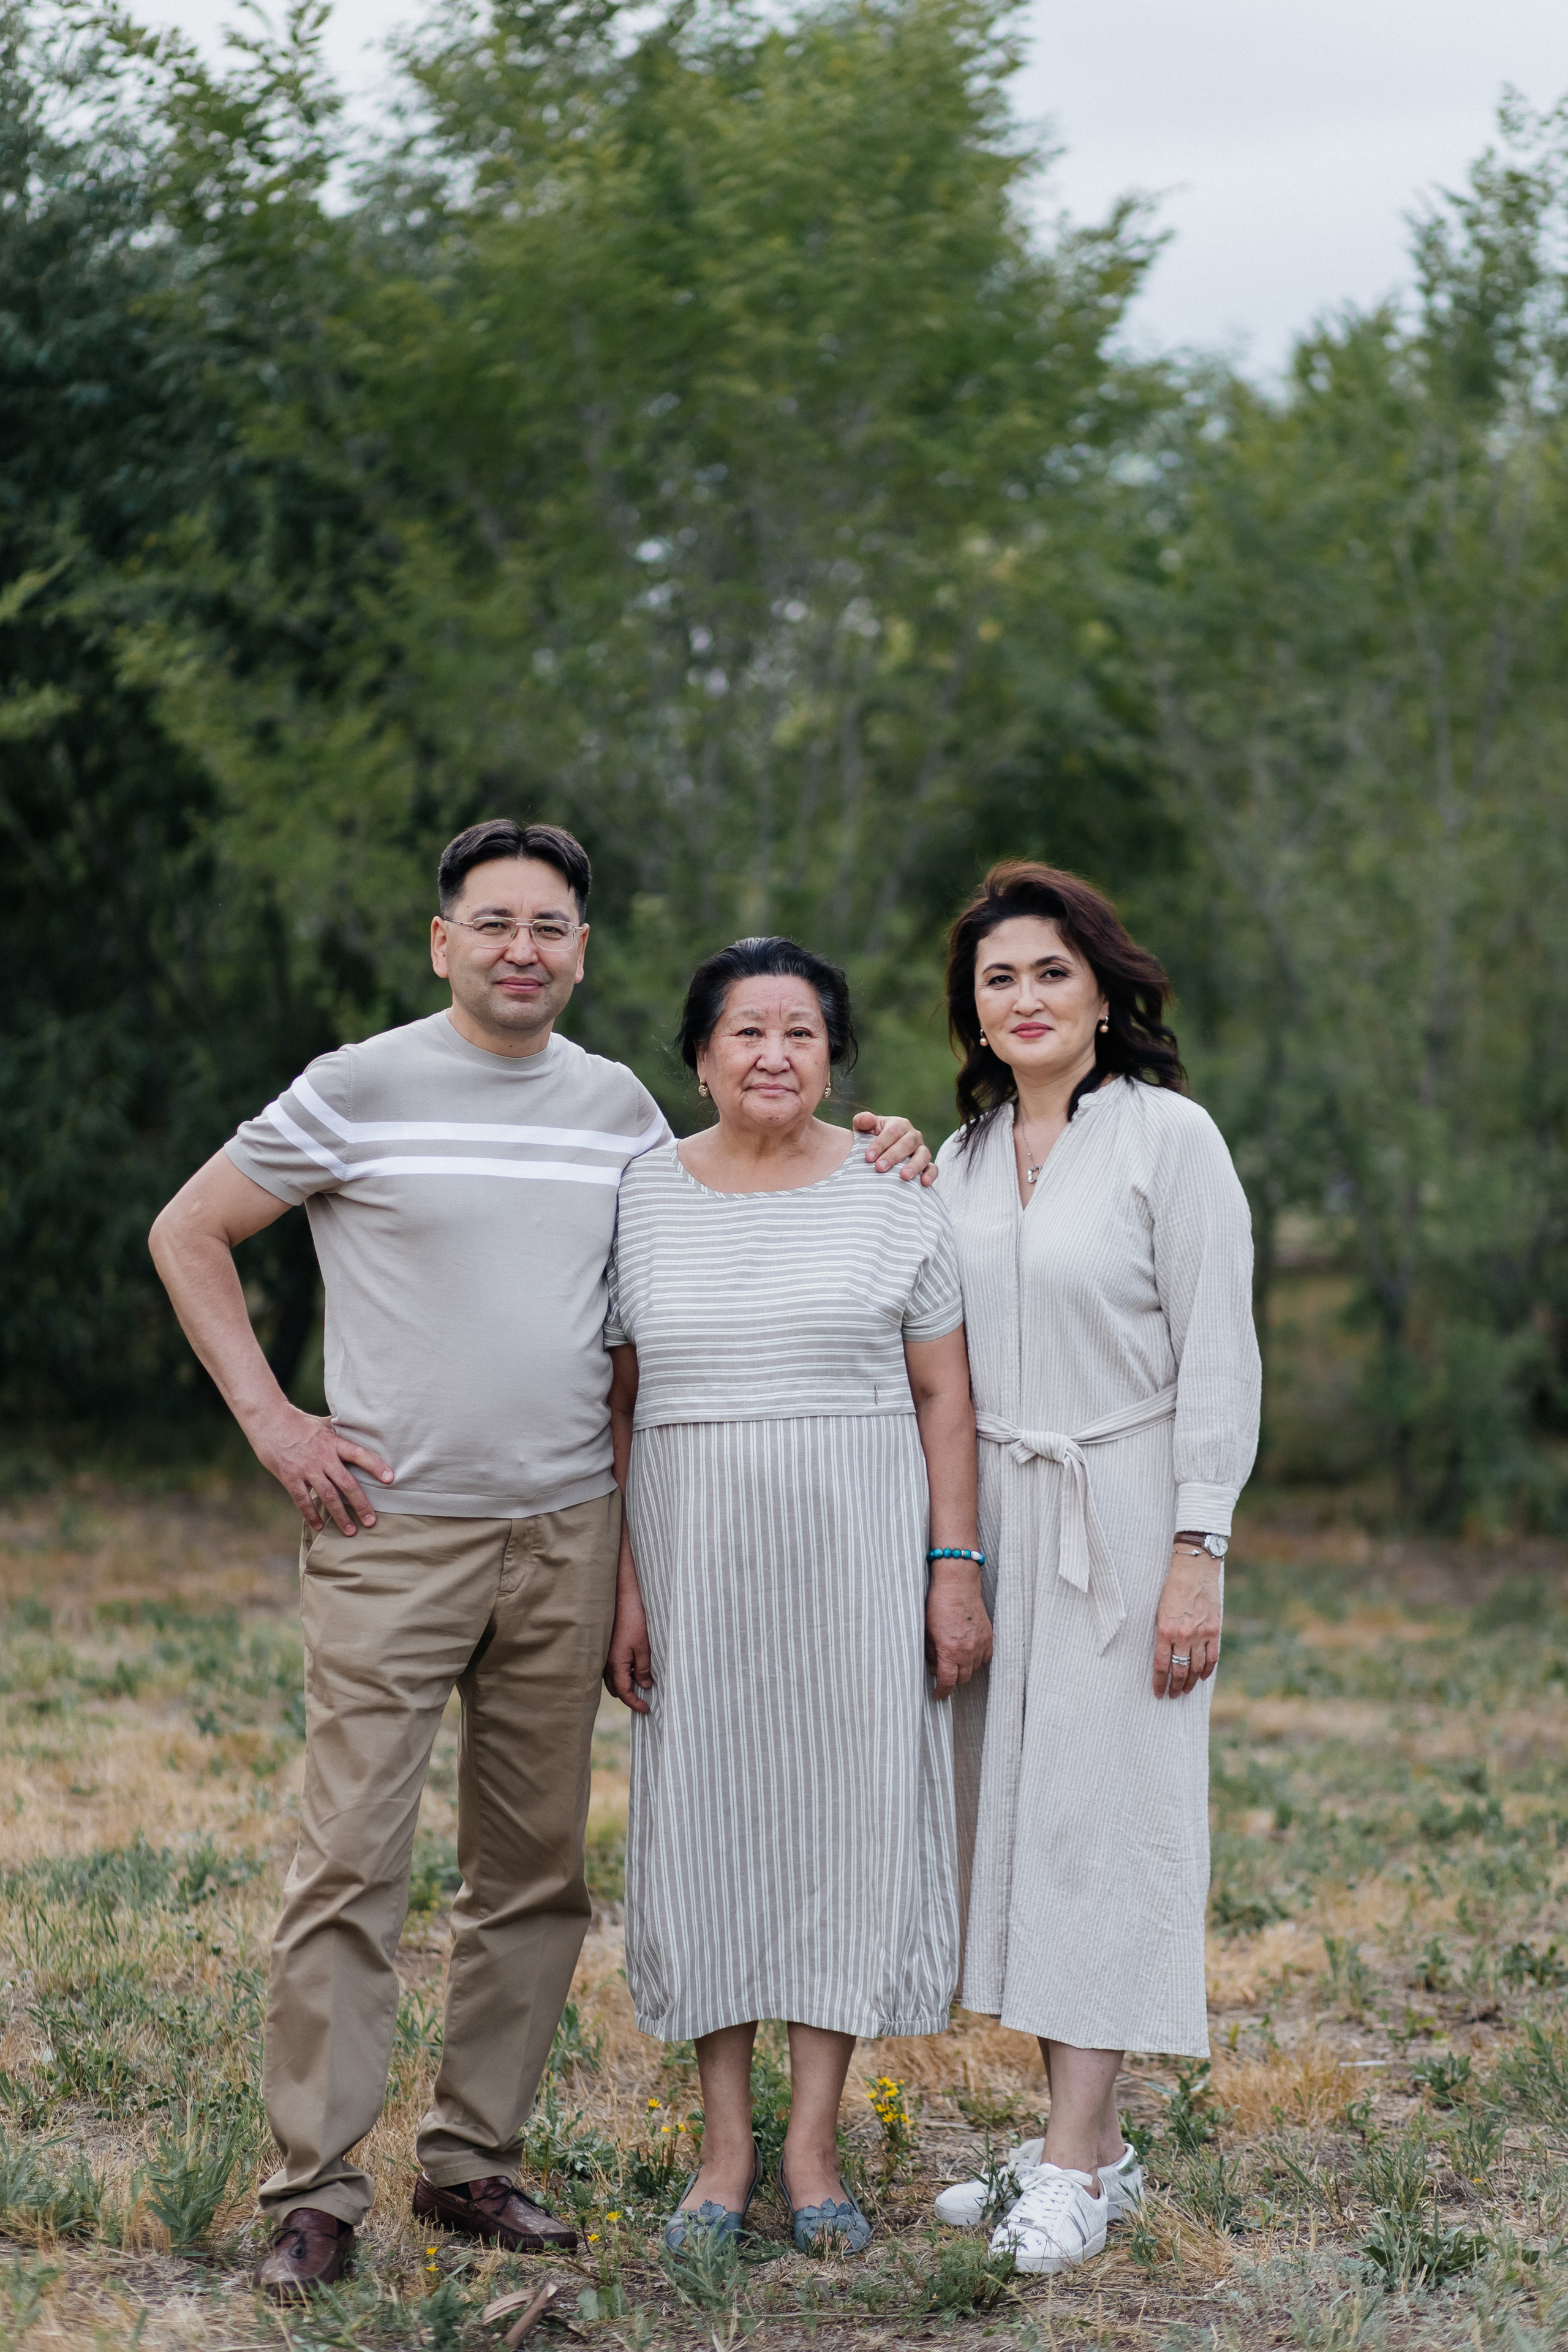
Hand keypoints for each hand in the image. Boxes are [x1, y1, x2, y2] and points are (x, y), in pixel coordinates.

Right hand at [253, 1403, 393, 1534]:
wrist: (268, 1420)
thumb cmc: (299, 1422)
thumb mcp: (323, 1424)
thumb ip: (341, 1430)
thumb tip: (362, 1428)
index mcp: (333, 1443)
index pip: (359, 1454)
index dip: (375, 1466)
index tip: (390, 1479)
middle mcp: (322, 1457)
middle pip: (346, 1483)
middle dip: (360, 1504)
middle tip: (371, 1521)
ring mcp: (306, 1469)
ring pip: (327, 1496)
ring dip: (340, 1515)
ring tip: (350, 1531)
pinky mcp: (289, 1477)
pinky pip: (303, 1500)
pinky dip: (311, 1515)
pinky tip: (319, 1527)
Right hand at [605, 1554, 652, 1712]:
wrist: (619, 1596)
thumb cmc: (632, 1619)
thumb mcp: (643, 1646)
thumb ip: (643, 1668)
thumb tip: (645, 1685)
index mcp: (615, 1664)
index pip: (624, 1693)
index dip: (635, 1703)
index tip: (647, 1710)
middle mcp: (605, 1663)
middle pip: (616, 1688)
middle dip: (629, 1695)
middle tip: (645, 1697)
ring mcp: (602, 1655)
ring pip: (612, 1679)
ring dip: (624, 1683)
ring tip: (641, 1681)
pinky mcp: (604, 1647)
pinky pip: (609, 1667)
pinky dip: (620, 1672)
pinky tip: (631, 1665)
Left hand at [853, 1111, 935, 1184]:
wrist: (878, 1156)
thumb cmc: (869, 1141)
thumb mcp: (863, 1129)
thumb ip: (862, 1121)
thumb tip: (867, 1119)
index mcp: (899, 1124)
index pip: (892, 1131)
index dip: (880, 1143)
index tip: (868, 1157)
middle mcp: (913, 1136)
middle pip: (907, 1143)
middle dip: (893, 1156)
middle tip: (879, 1167)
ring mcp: (921, 1150)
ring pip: (923, 1155)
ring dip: (914, 1165)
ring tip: (903, 1176)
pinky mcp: (927, 1165)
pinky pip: (933, 1169)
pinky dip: (930, 1175)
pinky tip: (924, 1182)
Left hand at [924, 1563, 992, 1697]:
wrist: (957, 1585)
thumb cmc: (938, 1605)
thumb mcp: (927, 1631)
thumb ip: (932, 1653)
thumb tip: (934, 1668)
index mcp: (950, 1650)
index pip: (948, 1681)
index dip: (942, 1691)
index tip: (938, 1695)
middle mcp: (968, 1650)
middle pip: (962, 1678)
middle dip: (952, 1679)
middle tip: (943, 1671)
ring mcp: (981, 1643)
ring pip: (974, 1668)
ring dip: (964, 1668)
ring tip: (954, 1657)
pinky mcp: (989, 1636)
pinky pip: (985, 1657)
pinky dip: (977, 1659)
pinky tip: (968, 1651)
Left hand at [1153, 1550, 1221, 1697]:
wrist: (1194, 1570)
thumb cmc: (1172, 1588)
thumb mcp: (1159, 1611)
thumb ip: (1162, 1634)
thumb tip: (1162, 1656)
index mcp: (1164, 1631)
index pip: (1161, 1666)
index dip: (1159, 1683)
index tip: (1158, 1693)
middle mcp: (1183, 1636)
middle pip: (1179, 1671)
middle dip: (1174, 1687)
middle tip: (1172, 1695)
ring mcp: (1200, 1635)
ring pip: (1195, 1668)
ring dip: (1190, 1682)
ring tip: (1185, 1690)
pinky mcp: (1214, 1631)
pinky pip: (1212, 1658)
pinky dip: (1206, 1670)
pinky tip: (1201, 1677)